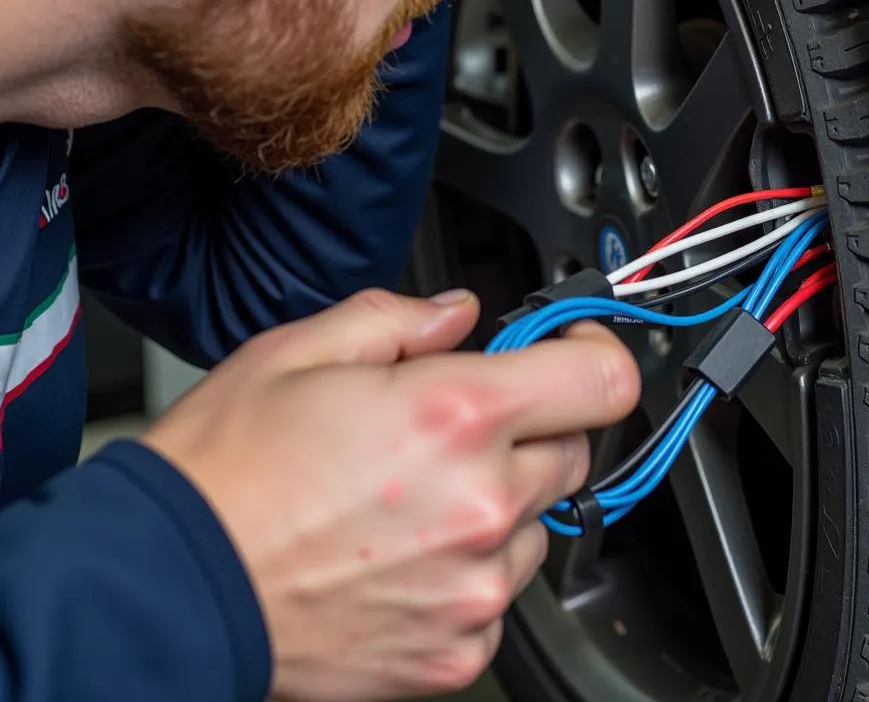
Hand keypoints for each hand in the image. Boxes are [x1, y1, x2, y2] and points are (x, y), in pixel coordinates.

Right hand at [141, 288, 639, 701]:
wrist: (172, 588)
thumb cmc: (227, 472)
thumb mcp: (302, 351)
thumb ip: (400, 318)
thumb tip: (457, 313)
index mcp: (455, 414)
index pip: (601, 377)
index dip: (595, 349)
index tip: (572, 346)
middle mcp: (481, 504)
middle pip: (575, 447)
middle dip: (533, 422)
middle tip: (462, 420)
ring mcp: (474, 587)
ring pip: (539, 521)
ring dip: (501, 497)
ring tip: (416, 493)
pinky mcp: (456, 650)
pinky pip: (501, 591)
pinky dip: (472, 564)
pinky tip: (405, 549)